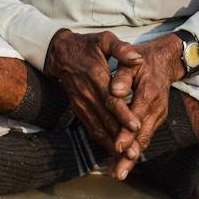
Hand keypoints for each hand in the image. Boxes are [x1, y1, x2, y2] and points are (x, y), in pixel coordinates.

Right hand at [44, 29, 142, 145]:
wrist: (60, 53)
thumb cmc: (87, 46)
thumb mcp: (104, 40)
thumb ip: (122, 49)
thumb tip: (138, 58)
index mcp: (96, 76)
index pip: (111, 99)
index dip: (123, 114)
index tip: (136, 127)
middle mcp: (87, 93)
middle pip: (106, 119)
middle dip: (120, 137)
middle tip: (135, 153)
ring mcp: (81, 103)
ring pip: (98, 127)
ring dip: (112, 144)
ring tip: (126, 159)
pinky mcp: (78, 109)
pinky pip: (90, 128)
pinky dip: (102, 142)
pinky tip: (114, 152)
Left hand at [105, 33, 186, 179]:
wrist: (166, 60)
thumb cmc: (143, 60)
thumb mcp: (132, 62)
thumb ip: (123, 77)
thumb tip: (115, 91)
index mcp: (149, 93)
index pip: (137, 117)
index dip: (127, 134)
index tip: (117, 147)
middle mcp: (156, 109)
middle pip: (142, 137)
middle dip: (130, 156)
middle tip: (119, 173)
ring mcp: (157, 116)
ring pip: (144, 141)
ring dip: (132, 159)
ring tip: (119, 174)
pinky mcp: (155, 119)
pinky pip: (144, 138)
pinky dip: (134, 151)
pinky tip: (123, 163)